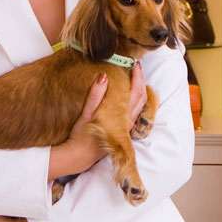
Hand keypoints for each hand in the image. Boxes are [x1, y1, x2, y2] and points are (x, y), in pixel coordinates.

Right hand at [48, 64, 149, 179]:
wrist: (79, 156)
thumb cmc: (82, 135)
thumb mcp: (87, 114)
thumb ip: (95, 95)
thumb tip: (104, 76)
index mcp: (121, 116)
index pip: (136, 93)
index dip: (138, 77)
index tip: (135, 65)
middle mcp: (128, 122)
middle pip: (142, 99)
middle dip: (141, 81)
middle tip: (137, 67)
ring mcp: (126, 127)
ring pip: (140, 106)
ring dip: (139, 90)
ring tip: (135, 77)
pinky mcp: (122, 130)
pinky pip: (134, 111)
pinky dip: (135, 99)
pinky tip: (128, 94)